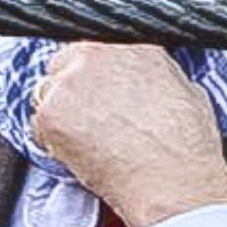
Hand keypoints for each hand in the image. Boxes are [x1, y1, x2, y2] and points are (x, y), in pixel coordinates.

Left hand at [31, 43, 226, 226]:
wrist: (172, 182)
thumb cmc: (186, 149)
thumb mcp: (187, 92)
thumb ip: (156, 75)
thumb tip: (148, 83)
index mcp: (134, 44)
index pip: (99, 48)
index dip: (97, 76)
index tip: (101, 95)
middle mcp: (99, 54)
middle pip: (66, 64)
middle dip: (74, 90)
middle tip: (90, 121)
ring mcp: (70, 81)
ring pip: (49, 93)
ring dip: (62, 115)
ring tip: (90, 143)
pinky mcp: (50, 113)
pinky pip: (39, 125)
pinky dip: (53, 143)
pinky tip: (82, 156)